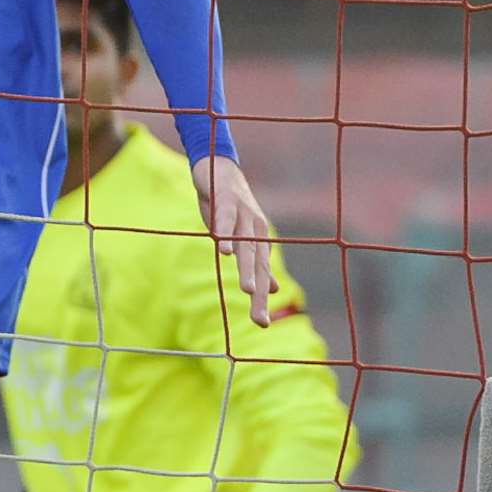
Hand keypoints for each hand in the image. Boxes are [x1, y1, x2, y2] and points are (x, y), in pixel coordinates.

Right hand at [192, 154, 279, 326]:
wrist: (219, 167)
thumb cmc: (228, 205)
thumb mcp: (241, 237)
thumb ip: (255, 261)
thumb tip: (271, 288)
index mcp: (258, 239)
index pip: (260, 273)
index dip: (260, 298)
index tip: (263, 324)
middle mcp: (255, 228)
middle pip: (256, 264)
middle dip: (257, 292)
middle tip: (259, 320)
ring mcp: (242, 214)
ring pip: (245, 244)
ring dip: (246, 267)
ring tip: (246, 290)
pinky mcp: (225, 199)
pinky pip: (225, 219)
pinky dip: (226, 235)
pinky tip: (225, 251)